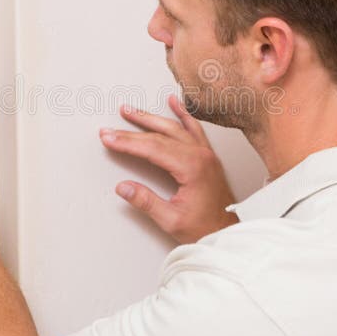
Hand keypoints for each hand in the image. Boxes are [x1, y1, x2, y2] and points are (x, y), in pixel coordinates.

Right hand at [100, 94, 238, 243]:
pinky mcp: (207, 156)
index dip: (127, 142)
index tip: (109, 138)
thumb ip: (146, 202)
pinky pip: (194, 128)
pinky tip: (174, 103)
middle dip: (132, 131)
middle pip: (160, 136)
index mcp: (192, 168)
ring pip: (174, 128)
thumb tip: (123, 187)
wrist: (227, 232)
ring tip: (130, 111)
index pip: (152, 148)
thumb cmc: (206, 228)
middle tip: (110, 129)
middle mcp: (200, 155)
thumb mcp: (171, 220)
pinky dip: (182, 114)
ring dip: (151, 118)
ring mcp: (205, 153)